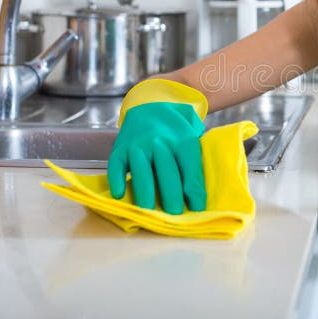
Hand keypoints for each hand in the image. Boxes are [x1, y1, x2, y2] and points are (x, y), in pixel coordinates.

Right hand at [107, 79, 208, 214]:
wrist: (152, 104)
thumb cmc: (177, 129)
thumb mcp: (193, 136)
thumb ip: (197, 158)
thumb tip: (201, 193)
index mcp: (182, 139)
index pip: (190, 166)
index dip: (194, 188)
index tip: (197, 208)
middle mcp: (160, 141)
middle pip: (167, 171)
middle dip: (172, 195)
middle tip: (174, 215)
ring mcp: (138, 144)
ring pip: (142, 170)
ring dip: (145, 192)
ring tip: (148, 211)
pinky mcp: (120, 148)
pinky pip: (116, 165)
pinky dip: (117, 180)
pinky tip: (120, 195)